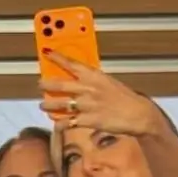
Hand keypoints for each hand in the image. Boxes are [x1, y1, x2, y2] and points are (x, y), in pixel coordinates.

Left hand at [39, 52, 159, 135]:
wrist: (137, 113)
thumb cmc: (123, 98)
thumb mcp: (107, 82)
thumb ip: (92, 80)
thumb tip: (77, 80)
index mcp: (94, 75)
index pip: (72, 63)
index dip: (57, 57)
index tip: (46, 52)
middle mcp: (88, 88)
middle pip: (60, 84)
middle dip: (46, 84)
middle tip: (40, 84)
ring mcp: (87, 104)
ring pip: (60, 104)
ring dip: (48, 105)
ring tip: (43, 106)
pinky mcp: (87, 120)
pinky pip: (67, 122)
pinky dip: (60, 124)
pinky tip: (57, 124)